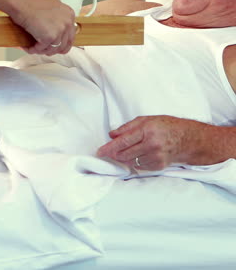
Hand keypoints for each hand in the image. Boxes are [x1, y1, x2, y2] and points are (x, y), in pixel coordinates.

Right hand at [11, 0, 75, 54]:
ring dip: (43, 50)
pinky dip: (34, 50)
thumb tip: (54, 11)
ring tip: (35, 48)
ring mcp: (60, 30)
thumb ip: (56, 6)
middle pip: (64, 44)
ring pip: (53, 49)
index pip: (70, 35)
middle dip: (53, 49)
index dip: (61, 42)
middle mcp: (67, 22)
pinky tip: (28, 47)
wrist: (20, 0)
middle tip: (44, 49)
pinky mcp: (50, 37)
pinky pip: (42, 49)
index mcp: (69, 14)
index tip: (55, 44)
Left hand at [97, 115, 211, 170]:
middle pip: (125, 154)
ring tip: (125, 151)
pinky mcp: (158, 166)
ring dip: (124, 158)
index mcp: (147, 130)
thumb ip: (128, 127)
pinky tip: (137, 155)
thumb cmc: (166, 126)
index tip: (100, 151)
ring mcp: (156, 157)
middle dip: (114, 154)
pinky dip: (134, 161)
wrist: (186, 139)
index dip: (110, 147)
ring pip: (131, 161)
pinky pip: (140, 166)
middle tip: (108, 152)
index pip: (123, 141)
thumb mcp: (147, 119)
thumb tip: (112, 134)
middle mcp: (152, 144)